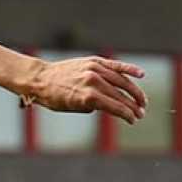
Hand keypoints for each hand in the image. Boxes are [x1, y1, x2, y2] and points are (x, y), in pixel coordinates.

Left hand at [27, 56, 148, 124]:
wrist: (40, 78)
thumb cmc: (53, 97)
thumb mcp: (72, 107)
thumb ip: (92, 106)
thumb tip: (111, 106)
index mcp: (87, 96)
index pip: (114, 107)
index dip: (126, 114)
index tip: (133, 120)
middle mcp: (92, 81)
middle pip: (120, 95)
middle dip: (132, 106)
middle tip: (141, 113)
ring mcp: (94, 69)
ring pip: (121, 81)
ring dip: (134, 91)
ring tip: (142, 101)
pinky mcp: (93, 61)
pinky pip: (115, 65)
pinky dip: (128, 69)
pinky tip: (141, 74)